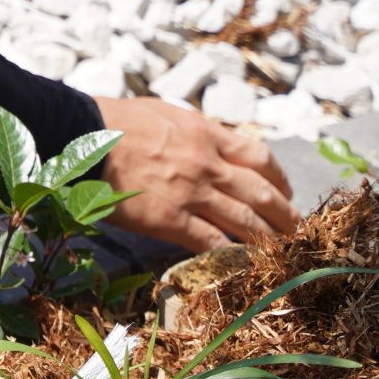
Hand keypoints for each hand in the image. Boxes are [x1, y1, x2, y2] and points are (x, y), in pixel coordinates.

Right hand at [96, 92, 298, 252]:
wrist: (80, 137)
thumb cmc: (115, 121)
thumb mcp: (166, 114)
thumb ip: (195, 132)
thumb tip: (211, 145)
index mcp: (207, 134)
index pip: (260, 158)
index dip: (280, 179)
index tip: (286, 193)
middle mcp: (207, 164)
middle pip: (262, 193)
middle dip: (285, 216)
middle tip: (298, 231)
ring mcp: (191, 193)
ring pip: (246, 222)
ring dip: (268, 240)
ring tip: (281, 253)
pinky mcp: (170, 220)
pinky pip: (212, 242)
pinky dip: (232, 255)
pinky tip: (242, 264)